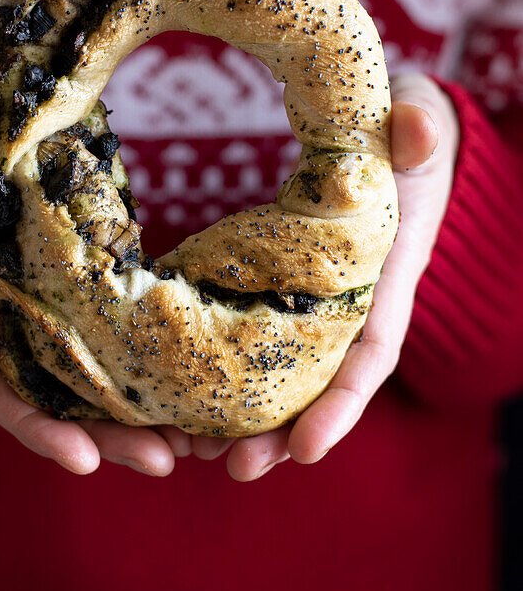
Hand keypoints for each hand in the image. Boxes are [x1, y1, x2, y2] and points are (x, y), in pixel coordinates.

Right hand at [0, 124, 190, 476]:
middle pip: (60, 407)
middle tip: (166, 460)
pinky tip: (196, 394)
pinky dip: (152, 375)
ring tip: (198, 442)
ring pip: (95, 389)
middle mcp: (11, 332)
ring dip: (143, 422)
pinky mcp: (78, 304)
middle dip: (109, 439)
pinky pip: (116, 348)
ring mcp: (47, 323)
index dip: (36, 427)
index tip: (82, 460)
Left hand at [191, 73, 459, 479]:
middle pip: (317, 382)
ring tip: (188, 449)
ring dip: (239, 415)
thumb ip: (418, 129)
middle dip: (281, 431)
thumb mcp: (416, 122)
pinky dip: (214, 369)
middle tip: (235, 468)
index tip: (304, 450)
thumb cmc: (402, 130)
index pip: (370, 352)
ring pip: (277, 371)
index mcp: (385, 275)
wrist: (387, 131)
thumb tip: (416, 132)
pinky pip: (245, 335)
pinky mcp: (276, 285)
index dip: (340, 404)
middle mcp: (349, 302)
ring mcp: (311, 300)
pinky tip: (171, 395)